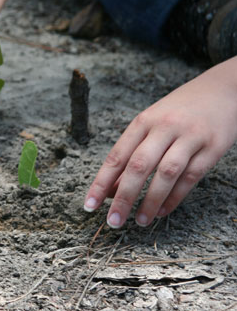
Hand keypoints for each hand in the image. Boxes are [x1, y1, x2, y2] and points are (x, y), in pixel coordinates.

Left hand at [84, 57, 236, 227]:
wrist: (223, 89)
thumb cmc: (179, 111)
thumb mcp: (151, 124)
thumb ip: (132, 153)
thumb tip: (111, 189)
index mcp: (143, 121)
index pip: (116, 156)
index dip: (101, 183)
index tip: (89, 205)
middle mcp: (164, 127)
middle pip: (138, 166)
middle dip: (123, 197)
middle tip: (113, 221)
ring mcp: (190, 137)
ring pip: (165, 173)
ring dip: (150, 201)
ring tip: (139, 221)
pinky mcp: (212, 148)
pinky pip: (191, 177)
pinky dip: (175, 197)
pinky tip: (162, 211)